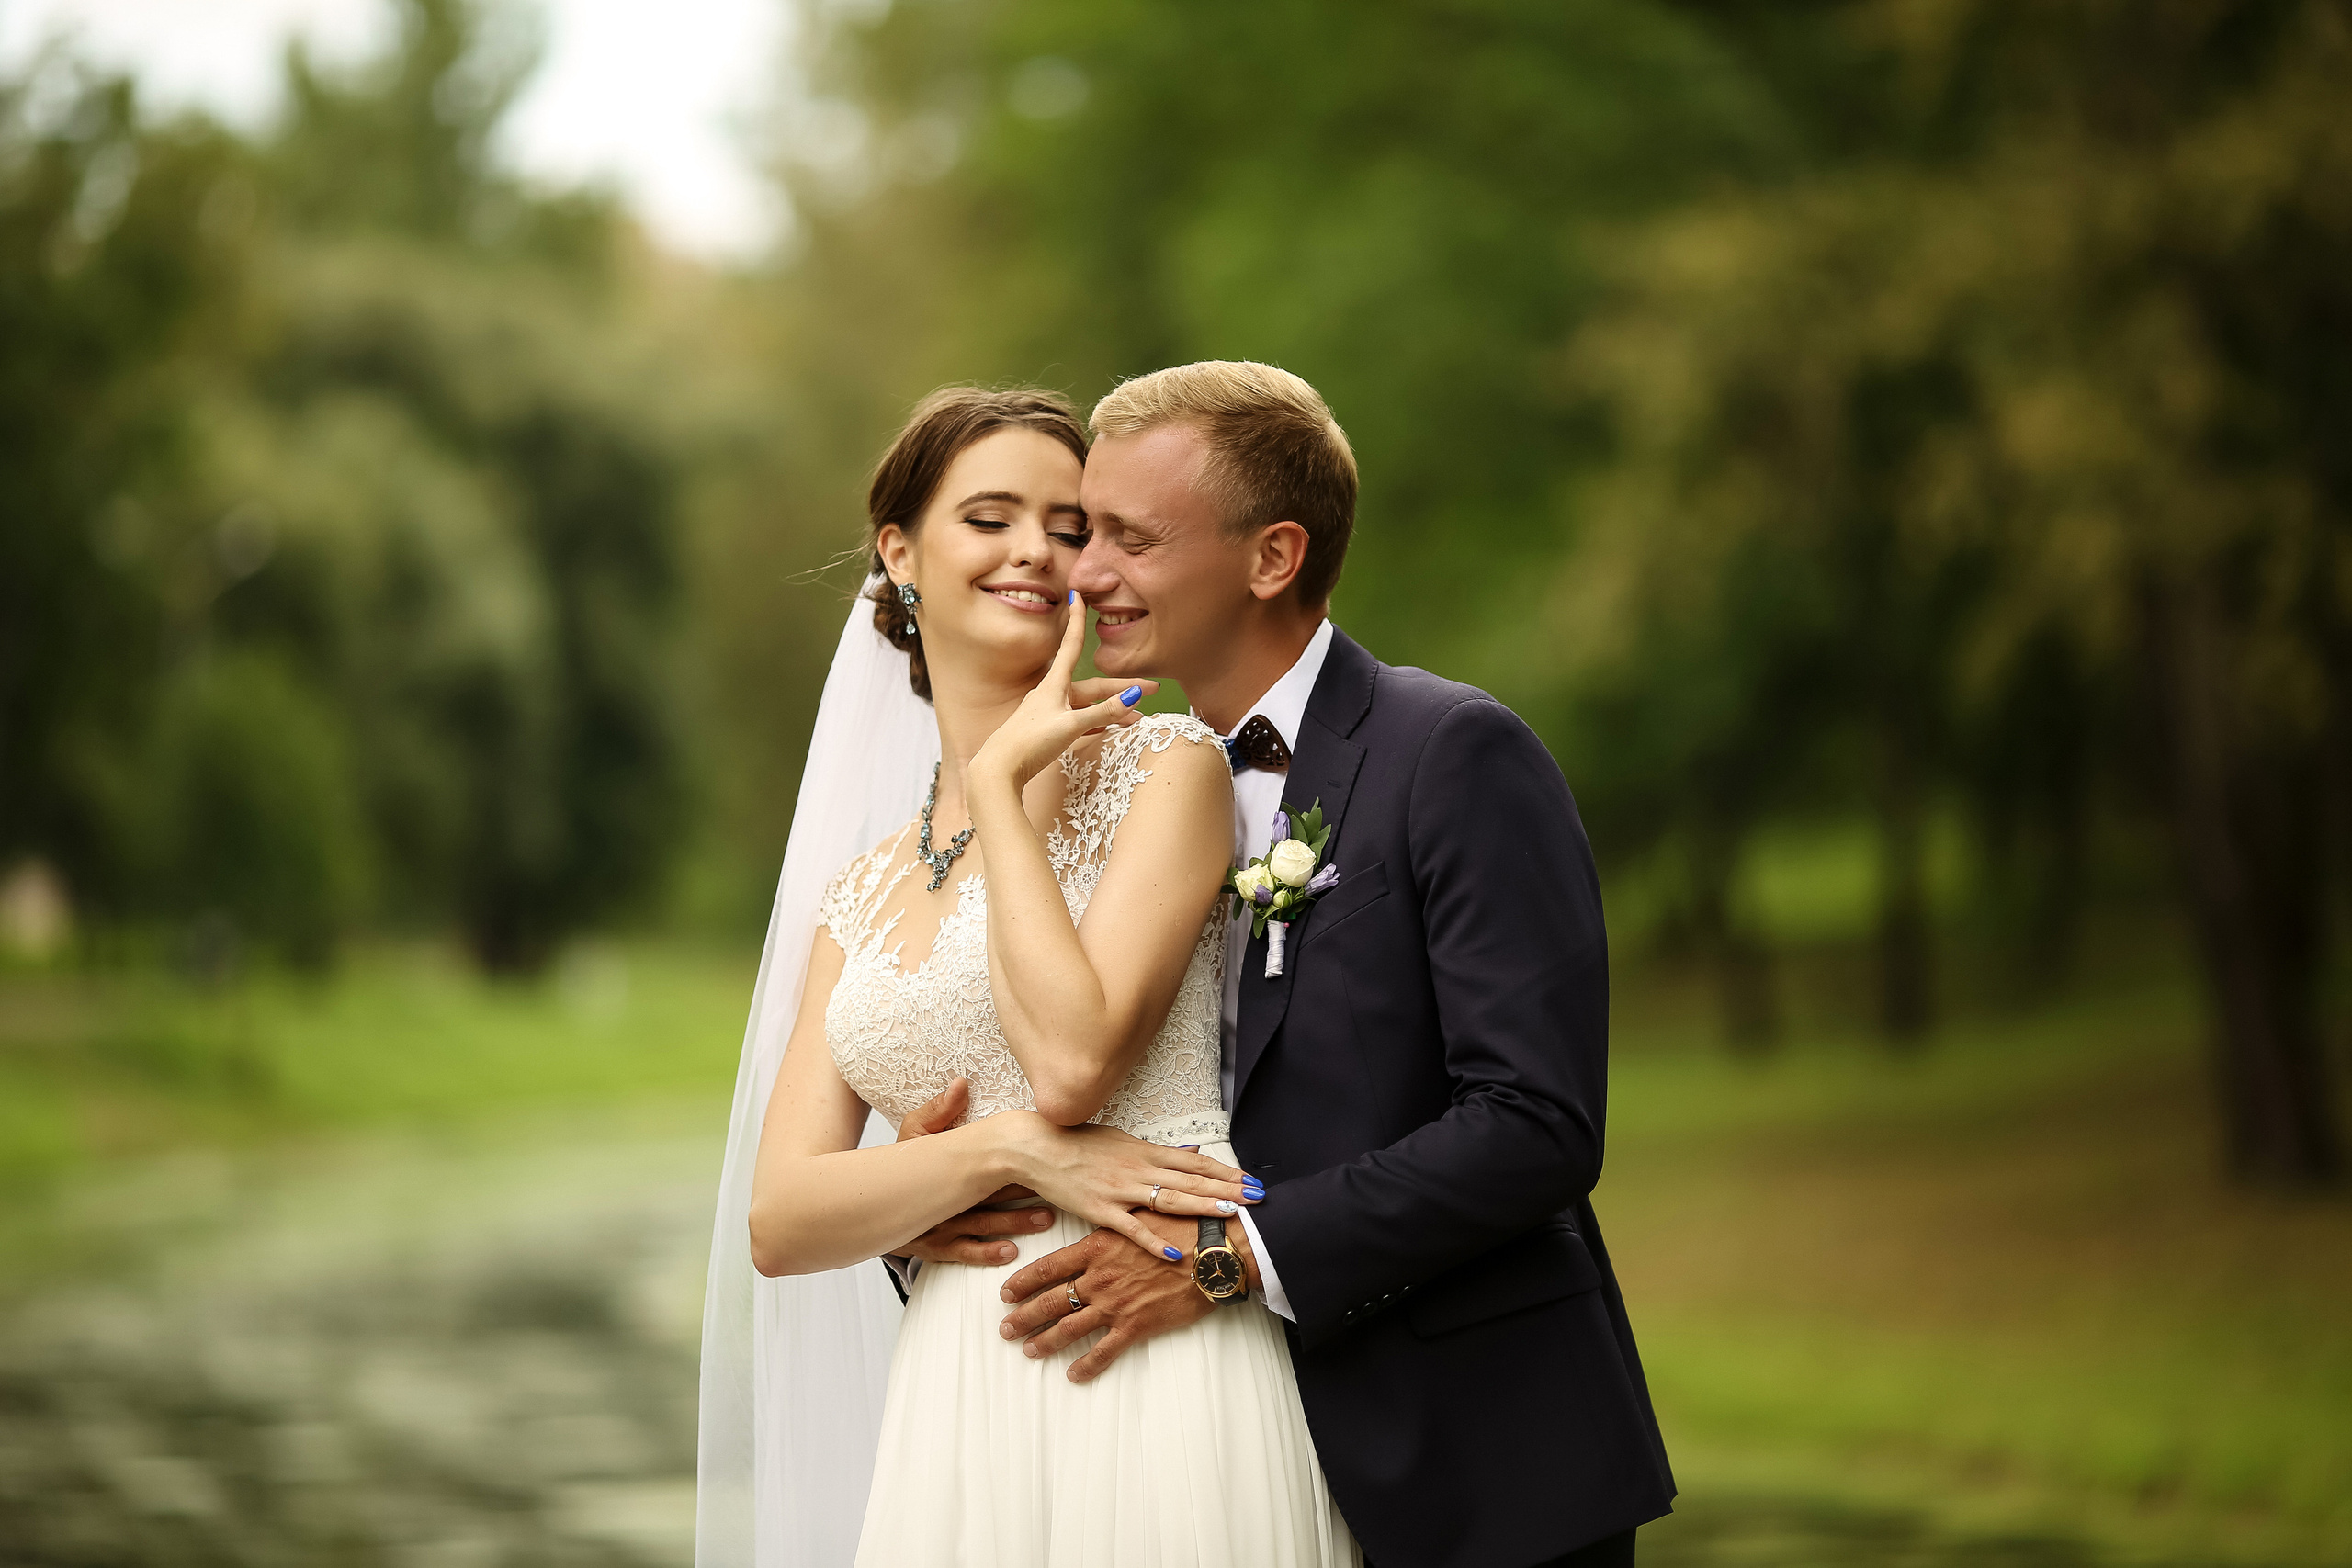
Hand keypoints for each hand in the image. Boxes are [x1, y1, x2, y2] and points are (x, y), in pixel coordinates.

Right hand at [889, 1078, 1053, 1264]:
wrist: (872, 1203)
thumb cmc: (904, 1165)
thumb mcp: (914, 1134)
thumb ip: (938, 1110)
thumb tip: (960, 1083)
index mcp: (945, 1169)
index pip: (982, 1162)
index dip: (1013, 1161)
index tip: (1041, 1155)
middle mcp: (944, 1198)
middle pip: (988, 1194)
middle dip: (1023, 1194)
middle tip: (1056, 1191)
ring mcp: (940, 1224)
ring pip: (982, 1225)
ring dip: (1015, 1223)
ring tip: (1045, 1220)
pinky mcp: (936, 1247)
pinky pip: (962, 1253)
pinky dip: (986, 1254)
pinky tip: (1010, 1253)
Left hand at [968, 593, 1158, 789]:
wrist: (998, 770)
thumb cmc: (1029, 743)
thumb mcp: (1070, 726)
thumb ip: (1103, 712)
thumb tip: (1134, 696)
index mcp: (1054, 684)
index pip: (1071, 644)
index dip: (1077, 619)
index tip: (1077, 594)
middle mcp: (1052, 694)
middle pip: (1093, 686)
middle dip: (1122, 687)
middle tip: (1152, 688)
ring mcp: (1050, 713)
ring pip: (1089, 705)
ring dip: (1114, 710)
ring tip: (1139, 717)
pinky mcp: (1049, 731)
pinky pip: (1081, 720)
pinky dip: (1098, 722)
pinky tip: (1112, 727)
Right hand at [996, 1113, 1259, 1263]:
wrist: (1036, 1147)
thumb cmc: (1078, 1143)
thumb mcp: (1121, 1140)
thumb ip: (1155, 1152)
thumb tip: (1189, 1152)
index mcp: (1145, 1151)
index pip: (1195, 1162)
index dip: (1225, 1171)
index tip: (1251, 1180)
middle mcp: (1139, 1168)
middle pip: (1191, 1180)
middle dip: (1227, 1189)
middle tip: (1258, 1198)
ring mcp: (1120, 1189)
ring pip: (1170, 1199)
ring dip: (1202, 1206)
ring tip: (1231, 1213)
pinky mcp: (1100, 1210)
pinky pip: (1132, 1228)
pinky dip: (1154, 1241)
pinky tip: (1176, 1251)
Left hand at [997, 1211, 1251, 1382]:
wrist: (1214, 1250)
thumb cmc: (1182, 1226)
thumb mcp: (1140, 1214)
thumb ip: (1117, 1219)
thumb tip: (1105, 1209)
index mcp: (1097, 1246)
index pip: (1049, 1267)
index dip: (1023, 1282)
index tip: (1005, 1292)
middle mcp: (1099, 1276)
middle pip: (1050, 1300)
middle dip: (1023, 1316)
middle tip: (1005, 1329)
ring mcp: (1115, 1303)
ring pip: (1069, 1327)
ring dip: (1045, 1341)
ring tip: (1029, 1350)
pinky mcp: (1136, 1325)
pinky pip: (1104, 1350)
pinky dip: (1087, 1365)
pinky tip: (1073, 1375)